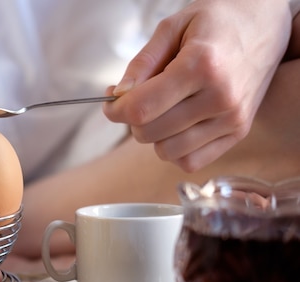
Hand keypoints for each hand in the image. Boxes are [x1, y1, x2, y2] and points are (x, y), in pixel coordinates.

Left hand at [103, 0, 291, 170]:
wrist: (266, 25)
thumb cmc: (217, 22)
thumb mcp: (173, 27)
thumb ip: (142, 63)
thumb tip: (118, 95)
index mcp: (201, 65)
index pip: (141, 109)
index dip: (115, 110)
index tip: (112, 101)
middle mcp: (220, 97)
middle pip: (149, 133)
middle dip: (133, 120)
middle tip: (139, 99)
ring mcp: (232, 119)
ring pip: (166, 152)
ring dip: (154, 136)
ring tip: (163, 110)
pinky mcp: (238, 133)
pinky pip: (190, 161)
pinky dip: (175, 149)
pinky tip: (177, 125)